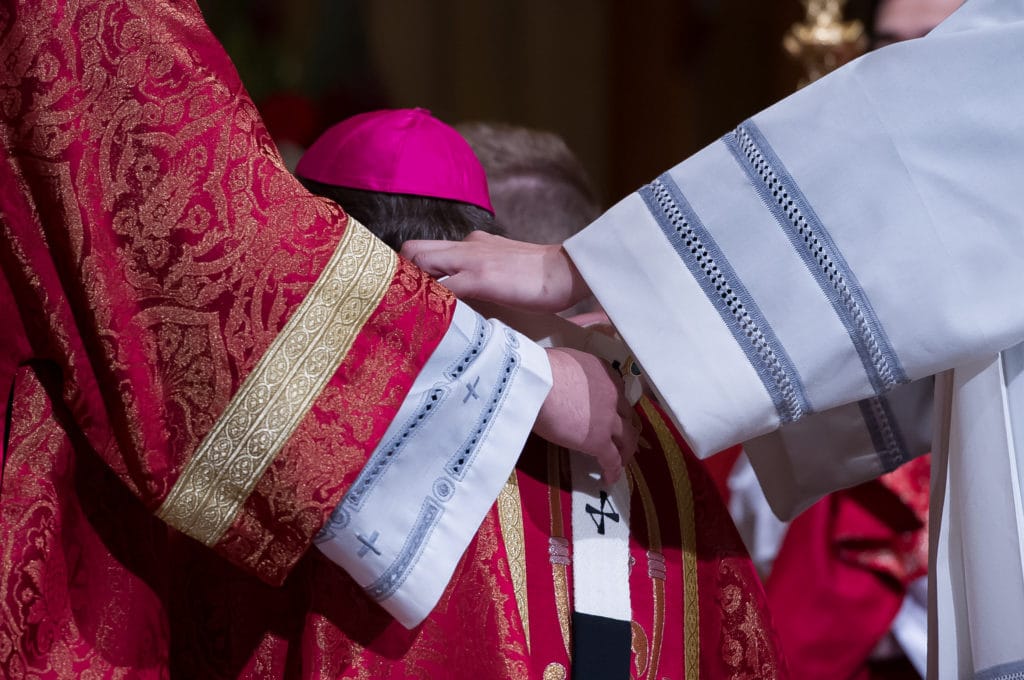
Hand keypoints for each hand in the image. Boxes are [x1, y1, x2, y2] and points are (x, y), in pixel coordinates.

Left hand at [401, 231, 590, 312]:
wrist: (570, 270)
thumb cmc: (544, 277)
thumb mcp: (506, 267)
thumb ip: (484, 275)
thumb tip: (467, 300)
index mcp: (474, 243)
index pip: (429, 249)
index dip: (412, 268)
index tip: (406, 291)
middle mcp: (467, 246)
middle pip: (414, 250)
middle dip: (399, 275)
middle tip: (396, 303)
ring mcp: (471, 260)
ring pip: (420, 262)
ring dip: (409, 287)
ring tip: (403, 313)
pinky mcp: (480, 278)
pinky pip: (442, 289)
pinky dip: (430, 303)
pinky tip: (426, 321)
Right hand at [534, 347, 639, 482]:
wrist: (537, 381)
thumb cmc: (540, 369)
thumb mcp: (563, 363)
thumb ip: (571, 375)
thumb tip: (561, 384)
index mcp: (604, 372)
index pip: (617, 391)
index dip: (615, 405)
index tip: (610, 413)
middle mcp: (613, 394)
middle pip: (626, 415)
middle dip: (626, 428)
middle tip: (623, 438)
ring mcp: (608, 419)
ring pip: (627, 438)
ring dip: (626, 450)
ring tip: (621, 461)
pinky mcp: (598, 440)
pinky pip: (612, 459)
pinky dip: (613, 470)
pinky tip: (609, 479)